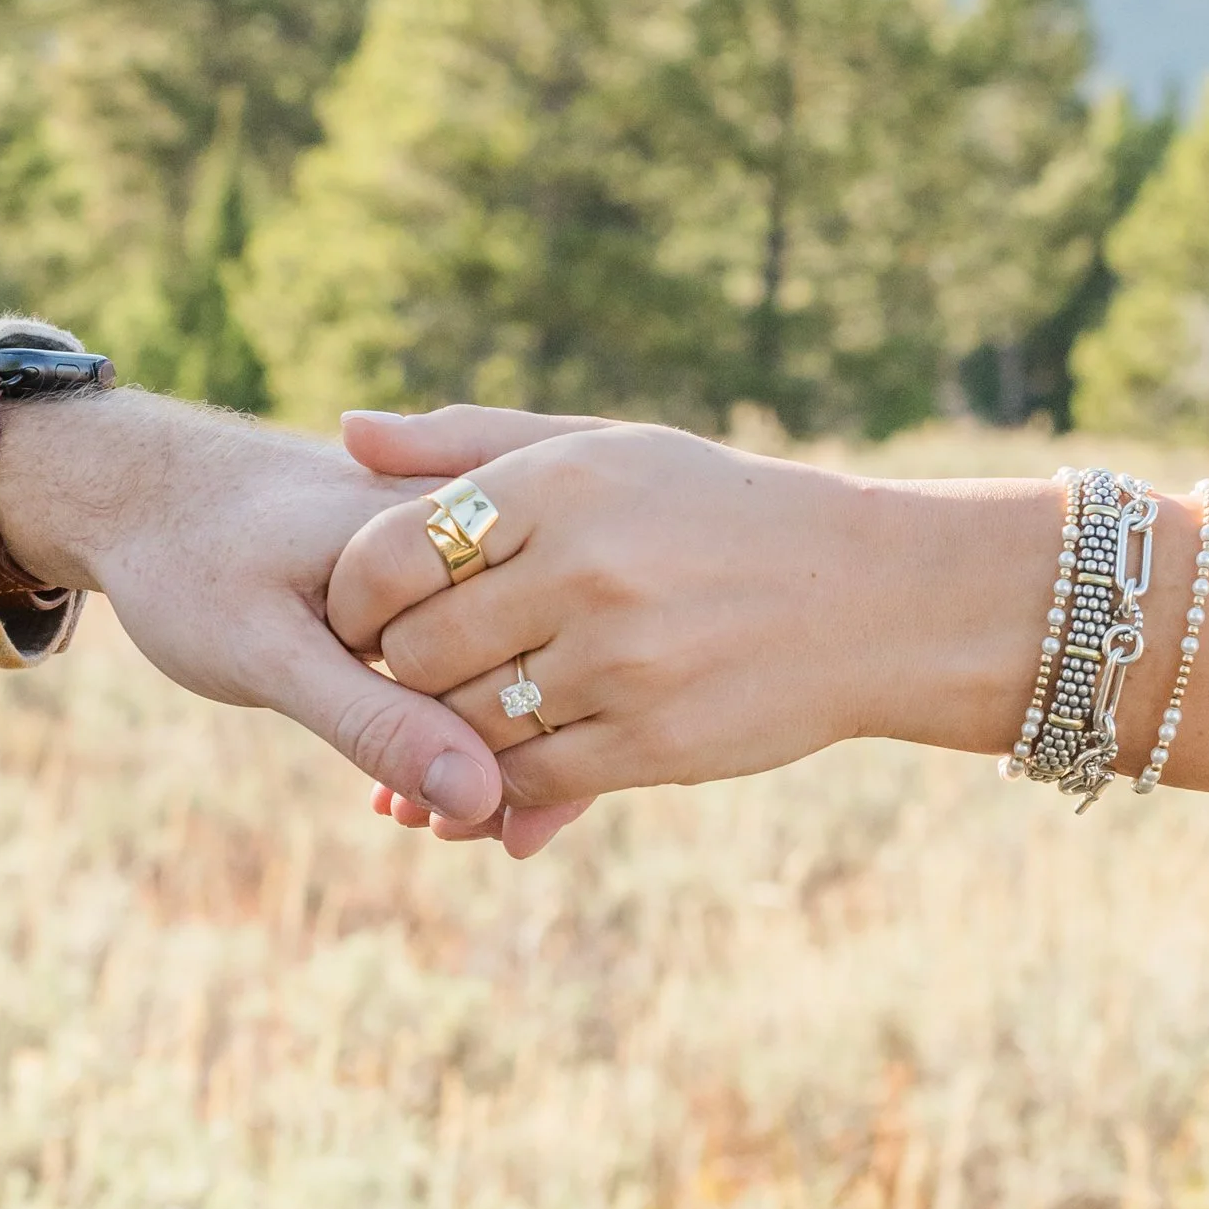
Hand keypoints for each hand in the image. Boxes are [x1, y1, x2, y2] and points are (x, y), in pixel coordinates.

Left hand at [0, 387, 504, 825]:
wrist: (134, 492)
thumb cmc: (188, 563)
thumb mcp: (270, 653)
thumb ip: (372, 718)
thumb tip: (478, 794)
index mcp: (439, 525)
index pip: (524, 658)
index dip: (519, 758)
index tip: (475, 829)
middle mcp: (461, 522)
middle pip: (527, 661)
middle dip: (505, 761)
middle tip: (450, 833)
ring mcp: (447, 546)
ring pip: (498, 660)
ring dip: (476, 743)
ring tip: (421, 817)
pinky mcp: (424, 573)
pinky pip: (464, 652)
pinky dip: (445, 714)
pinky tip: (407, 777)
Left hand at [331, 408, 892, 821]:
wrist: (862, 596)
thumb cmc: (710, 508)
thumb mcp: (598, 449)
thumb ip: (465, 443)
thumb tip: (346, 429)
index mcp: (559, 484)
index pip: (391, 551)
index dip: (353, 595)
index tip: (363, 611)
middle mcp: (584, 568)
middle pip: (418, 649)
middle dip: (397, 668)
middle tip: (408, 668)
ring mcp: (620, 662)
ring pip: (466, 722)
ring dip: (448, 726)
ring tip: (464, 704)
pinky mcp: (652, 742)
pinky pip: (529, 778)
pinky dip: (502, 778)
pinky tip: (515, 750)